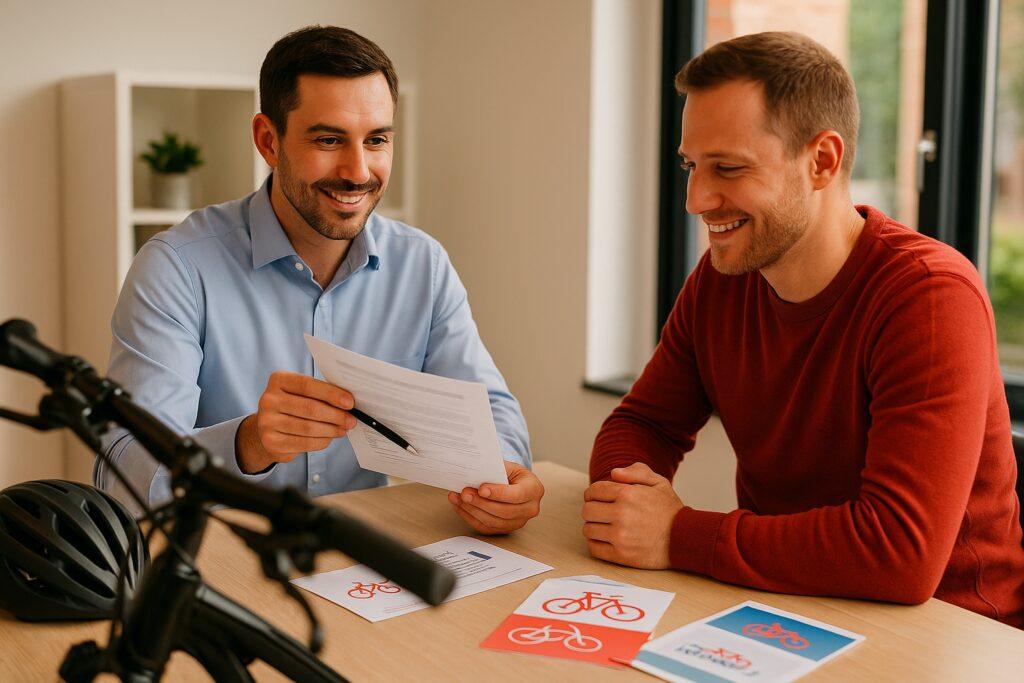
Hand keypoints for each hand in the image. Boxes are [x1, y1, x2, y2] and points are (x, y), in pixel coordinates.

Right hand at [236, 371, 356, 473]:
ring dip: (331, 430)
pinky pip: (304, 443)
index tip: (350, 403)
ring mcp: (267, 422)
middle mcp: (269, 400)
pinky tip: (329, 438)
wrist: (267, 428)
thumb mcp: (301, 393)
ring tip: (343, 429)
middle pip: (310, 408)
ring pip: (308, 428)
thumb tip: (348, 403)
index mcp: (279, 380)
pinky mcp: (271, 441)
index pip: (307, 385)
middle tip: (351, 420)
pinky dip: (322, 441)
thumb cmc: (293, 406)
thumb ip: (320, 393)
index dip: (331, 394)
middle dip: (335, 415)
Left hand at [447, 460, 543, 534]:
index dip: (499, 493)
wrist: (513, 484)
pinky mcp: (505, 530)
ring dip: (473, 510)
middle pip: (505, 511)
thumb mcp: (508, 466)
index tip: (481, 489)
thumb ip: (495, 469)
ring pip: (493, 521)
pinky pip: (485, 527)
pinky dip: (470, 517)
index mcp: (534, 489)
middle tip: (465, 493)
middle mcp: (530, 509)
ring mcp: (518, 522)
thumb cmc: (510, 474)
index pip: (517, 495)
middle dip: (482, 503)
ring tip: (459, 498)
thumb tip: (476, 471)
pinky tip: (460, 506)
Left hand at [581, 462, 682, 568]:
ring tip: (606, 527)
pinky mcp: (621, 555)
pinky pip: (594, 549)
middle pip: (587, 510)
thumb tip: (614, 473)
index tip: (598, 498)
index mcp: (627, 494)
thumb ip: (637, 471)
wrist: (685, 540)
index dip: (593, 494)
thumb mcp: (659, 483)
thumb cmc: (670, 510)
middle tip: (602, 513)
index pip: (593, 491)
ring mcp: (620, 536)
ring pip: (588, 530)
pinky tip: (607, 540)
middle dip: (592, 510)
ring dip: (594, 527)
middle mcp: (621, 514)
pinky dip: (596, 544)